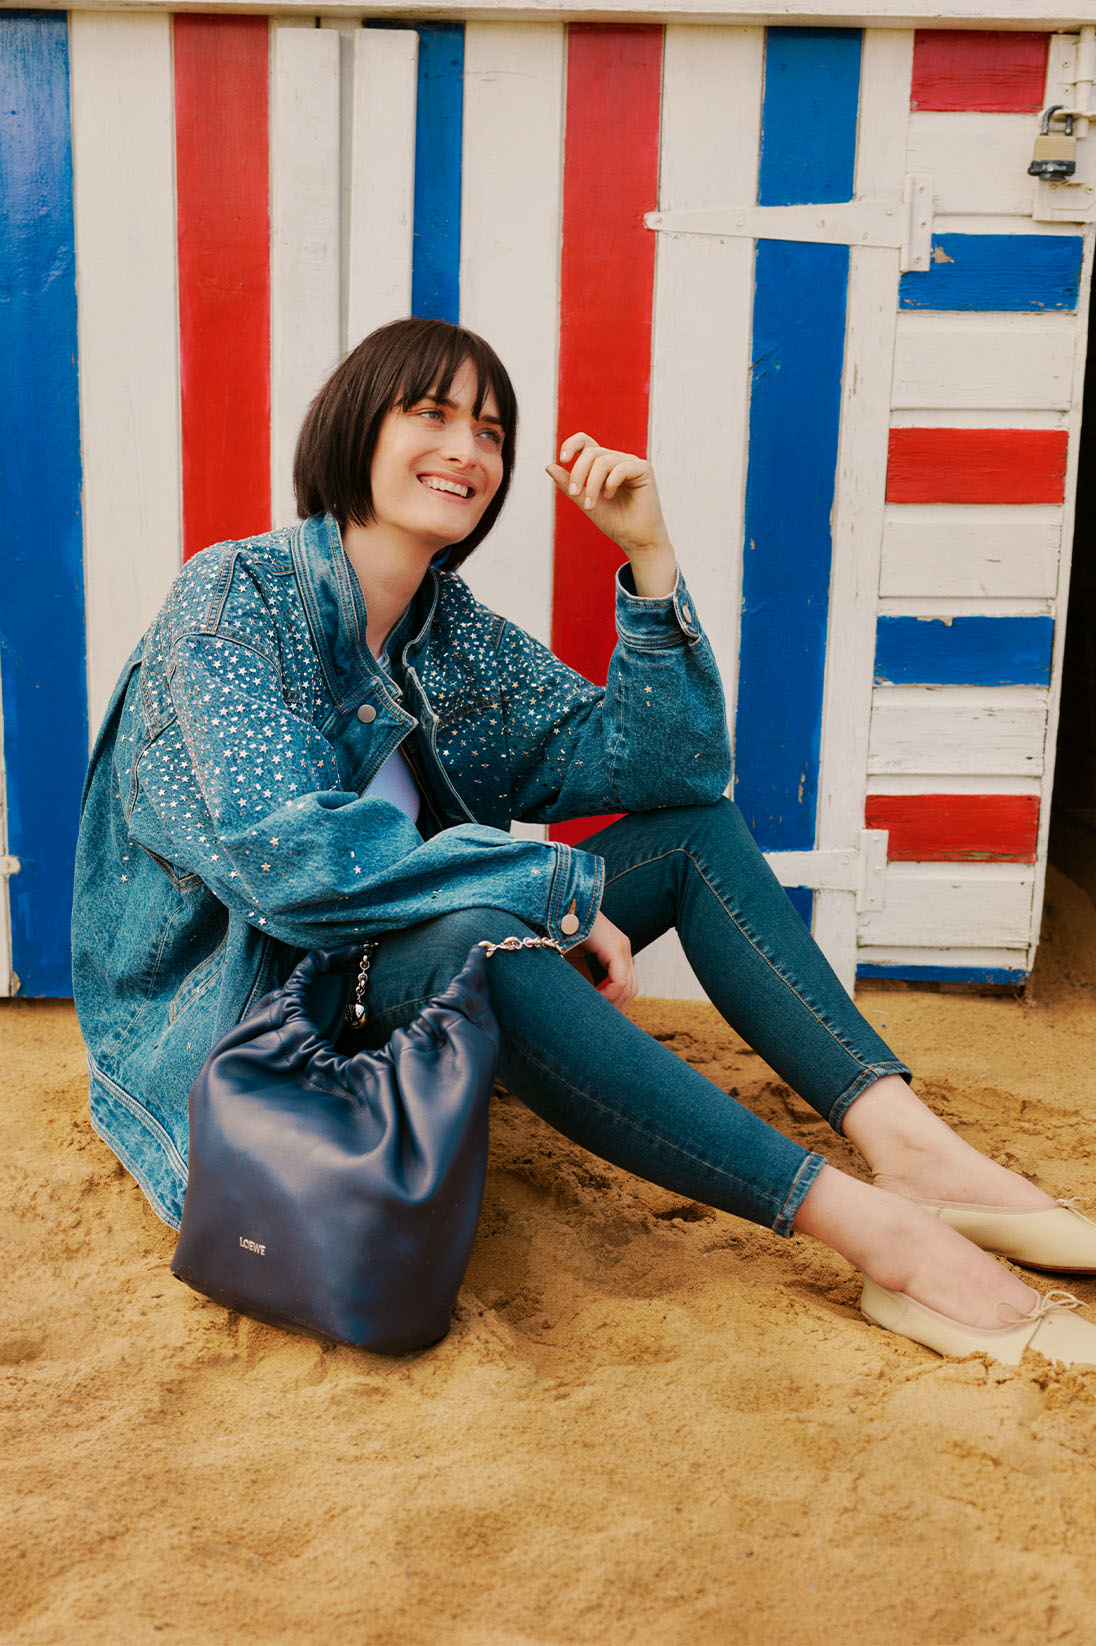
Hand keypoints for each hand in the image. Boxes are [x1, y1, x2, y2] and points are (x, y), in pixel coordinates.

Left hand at [546, 433, 676, 596]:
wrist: (633, 538)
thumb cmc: (612, 520)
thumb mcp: (583, 500)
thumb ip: (568, 484)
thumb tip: (549, 466)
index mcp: (602, 463)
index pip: (585, 442)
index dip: (571, 444)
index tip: (563, 460)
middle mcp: (616, 459)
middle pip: (591, 452)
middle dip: (578, 472)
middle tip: (575, 493)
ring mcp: (631, 462)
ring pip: (603, 461)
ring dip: (592, 484)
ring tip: (590, 505)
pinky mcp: (644, 469)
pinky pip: (621, 468)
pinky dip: (610, 483)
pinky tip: (610, 496)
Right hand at [565, 911, 636, 1012]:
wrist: (558, 905)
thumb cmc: (562, 930)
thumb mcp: (573, 959)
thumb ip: (584, 976)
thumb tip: (589, 998)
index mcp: (616, 951)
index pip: (625, 984)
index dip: (616, 1003)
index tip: (603, 1018)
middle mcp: (623, 949)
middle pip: (631, 989)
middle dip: (617, 1008)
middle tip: (603, 1024)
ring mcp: (622, 947)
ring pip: (628, 987)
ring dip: (613, 1004)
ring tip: (596, 1013)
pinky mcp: (616, 947)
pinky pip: (620, 980)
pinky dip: (609, 994)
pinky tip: (595, 999)